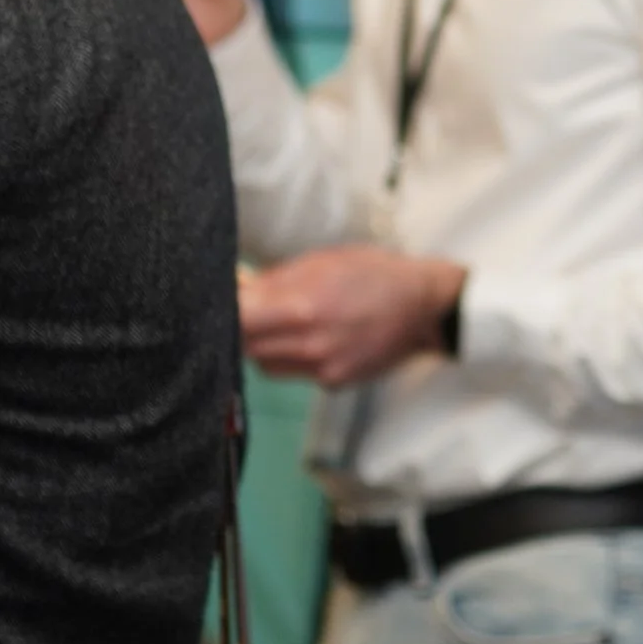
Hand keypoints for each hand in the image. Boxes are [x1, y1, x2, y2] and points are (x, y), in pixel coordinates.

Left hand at [240, 247, 467, 387]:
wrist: (424, 307)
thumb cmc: (373, 274)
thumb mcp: (322, 261)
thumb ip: (275, 279)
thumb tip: (237, 286)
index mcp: (303, 305)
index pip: (238, 320)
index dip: (222, 312)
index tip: (218, 301)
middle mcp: (309, 343)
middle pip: (244, 347)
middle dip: (239, 330)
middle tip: (246, 313)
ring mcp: (322, 368)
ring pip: (264, 365)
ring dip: (262, 346)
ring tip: (282, 324)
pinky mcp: (333, 382)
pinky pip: (294, 372)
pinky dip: (293, 357)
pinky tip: (314, 338)